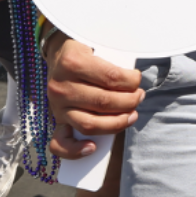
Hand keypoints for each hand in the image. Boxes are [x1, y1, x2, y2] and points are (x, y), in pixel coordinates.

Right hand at [46, 38, 145, 158]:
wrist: (58, 53)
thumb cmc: (84, 52)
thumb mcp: (96, 45)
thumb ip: (112, 62)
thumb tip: (134, 82)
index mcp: (73, 63)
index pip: (111, 78)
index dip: (131, 81)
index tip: (138, 80)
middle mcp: (62, 86)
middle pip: (104, 102)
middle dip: (129, 102)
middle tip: (139, 97)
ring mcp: (57, 106)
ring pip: (90, 124)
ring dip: (116, 124)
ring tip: (131, 115)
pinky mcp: (56, 119)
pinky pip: (60, 143)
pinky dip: (75, 150)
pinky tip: (92, 147)